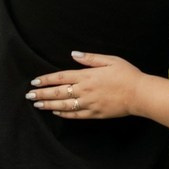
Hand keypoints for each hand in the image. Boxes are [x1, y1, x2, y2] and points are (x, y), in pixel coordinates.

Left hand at [25, 52, 139, 118]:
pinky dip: (64, 114)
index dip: (47, 79)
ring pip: (64, 105)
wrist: (139, 94)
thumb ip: (90, 58)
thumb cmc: (126, 74)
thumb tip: (74, 54)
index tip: (35, 82)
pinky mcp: (95, 113)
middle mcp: (85, 90)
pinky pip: (75, 115)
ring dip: (49, 105)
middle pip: (59, 92)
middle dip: (42, 94)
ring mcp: (89, 103)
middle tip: (29, 96)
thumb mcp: (110, 60)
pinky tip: (56, 112)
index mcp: (87, 76)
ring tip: (37, 105)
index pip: (61, 77)